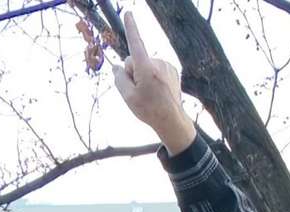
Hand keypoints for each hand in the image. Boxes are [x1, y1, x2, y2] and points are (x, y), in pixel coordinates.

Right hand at [113, 12, 194, 153]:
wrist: (172, 120)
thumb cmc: (149, 109)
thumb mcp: (127, 96)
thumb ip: (119, 78)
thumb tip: (117, 67)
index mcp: (146, 68)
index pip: (135, 43)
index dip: (131, 28)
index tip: (129, 14)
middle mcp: (158, 63)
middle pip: (135, 59)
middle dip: (133, 71)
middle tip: (139, 91)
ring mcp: (167, 66)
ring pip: (145, 64)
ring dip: (143, 75)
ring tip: (150, 92)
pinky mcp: (172, 69)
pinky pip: (155, 68)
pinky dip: (153, 76)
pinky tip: (157, 89)